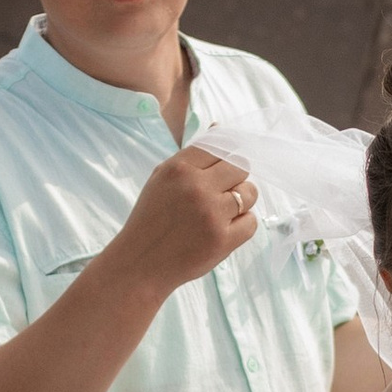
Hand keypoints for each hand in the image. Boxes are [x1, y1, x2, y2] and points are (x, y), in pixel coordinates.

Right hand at [112, 146, 259, 296]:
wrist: (140, 263)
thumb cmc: (152, 218)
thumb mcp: (162, 178)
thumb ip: (192, 155)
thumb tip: (220, 127)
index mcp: (179, 168)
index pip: (222, 145)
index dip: (227, 156)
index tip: (223, 169)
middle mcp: (197, 187)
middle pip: (241, 167)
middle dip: (235, 179)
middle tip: (220, 193)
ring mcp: (212, 214)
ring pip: (250, 193)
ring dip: (241, 201)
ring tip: (221, 211)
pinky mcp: (223, 240)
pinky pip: (251, 221)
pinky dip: (241, 225)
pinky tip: (223, 229)